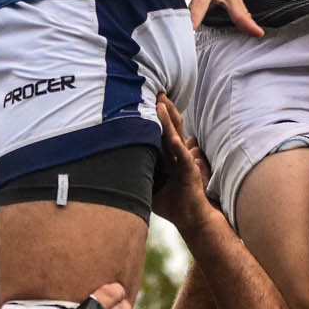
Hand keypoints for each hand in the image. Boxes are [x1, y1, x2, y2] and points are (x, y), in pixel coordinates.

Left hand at [151, 96, 213, 234]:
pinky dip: (179, 148)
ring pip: (176, 136)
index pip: (161, 130)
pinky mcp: (190, 173)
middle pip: (170, 126)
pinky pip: (184, 158)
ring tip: (162, 104)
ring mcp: (184, 162)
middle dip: (163, 108)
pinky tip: (173, 139)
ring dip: (168, 120)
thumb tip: (115, 174)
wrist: (193, 219)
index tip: (146, 97)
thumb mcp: (150, 187)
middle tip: (155, 89)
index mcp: (168, 156)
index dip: (156, 115)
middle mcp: (177, 155)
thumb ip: (139, 177)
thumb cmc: (173, 204)